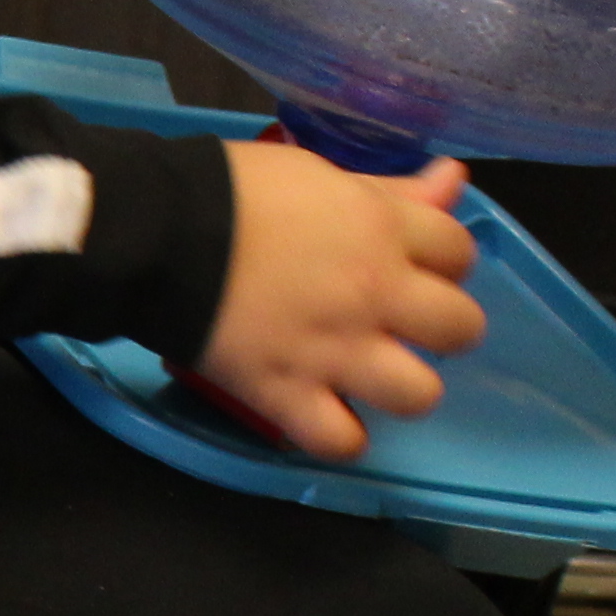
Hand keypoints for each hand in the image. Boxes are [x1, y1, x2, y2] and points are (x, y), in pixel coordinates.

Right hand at [198, 138, 487, 459]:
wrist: (155, 233)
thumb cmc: (232, 191)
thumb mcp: (320, 174)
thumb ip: (389, 190)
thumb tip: (452, 182)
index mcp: (383, 231)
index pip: (459, 251)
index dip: (440, 258)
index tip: (408, 261)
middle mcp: (374, 296)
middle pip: (460, 328)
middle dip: (438, 324)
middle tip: (395, 320)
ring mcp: (333, 352)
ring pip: (418, 394)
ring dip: (401, 386)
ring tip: (368, 374)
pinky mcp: (285, 394)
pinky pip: (340, 441)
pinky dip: (338, 434)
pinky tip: (324, 414)